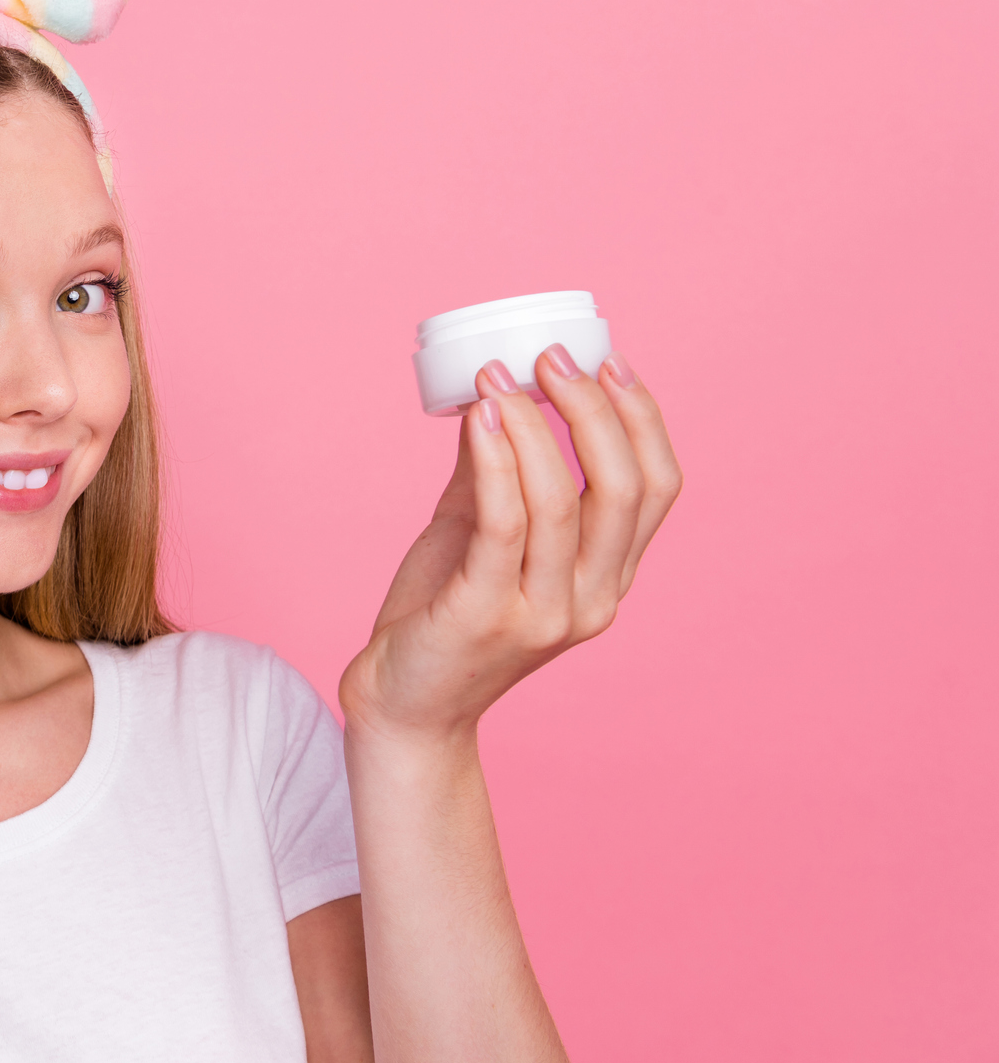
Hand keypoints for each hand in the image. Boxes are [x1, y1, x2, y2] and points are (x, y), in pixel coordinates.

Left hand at [339, 349, 680, 741]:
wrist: (403, 705)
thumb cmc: (441, 617)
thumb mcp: (478, 533)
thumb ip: (496, 473)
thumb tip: (498, 392)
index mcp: (608, 578)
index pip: (658, 487)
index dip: (642, 417)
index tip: (607, 360)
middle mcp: (593, 599)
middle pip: (626, 486)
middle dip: (594, 408)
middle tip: (548, 356)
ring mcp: (545, 613)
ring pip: (562, 498)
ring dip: (531, 422)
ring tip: (498, 376)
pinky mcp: (487, 615)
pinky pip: (504, 522)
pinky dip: (494, 458)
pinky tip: (476, 418)